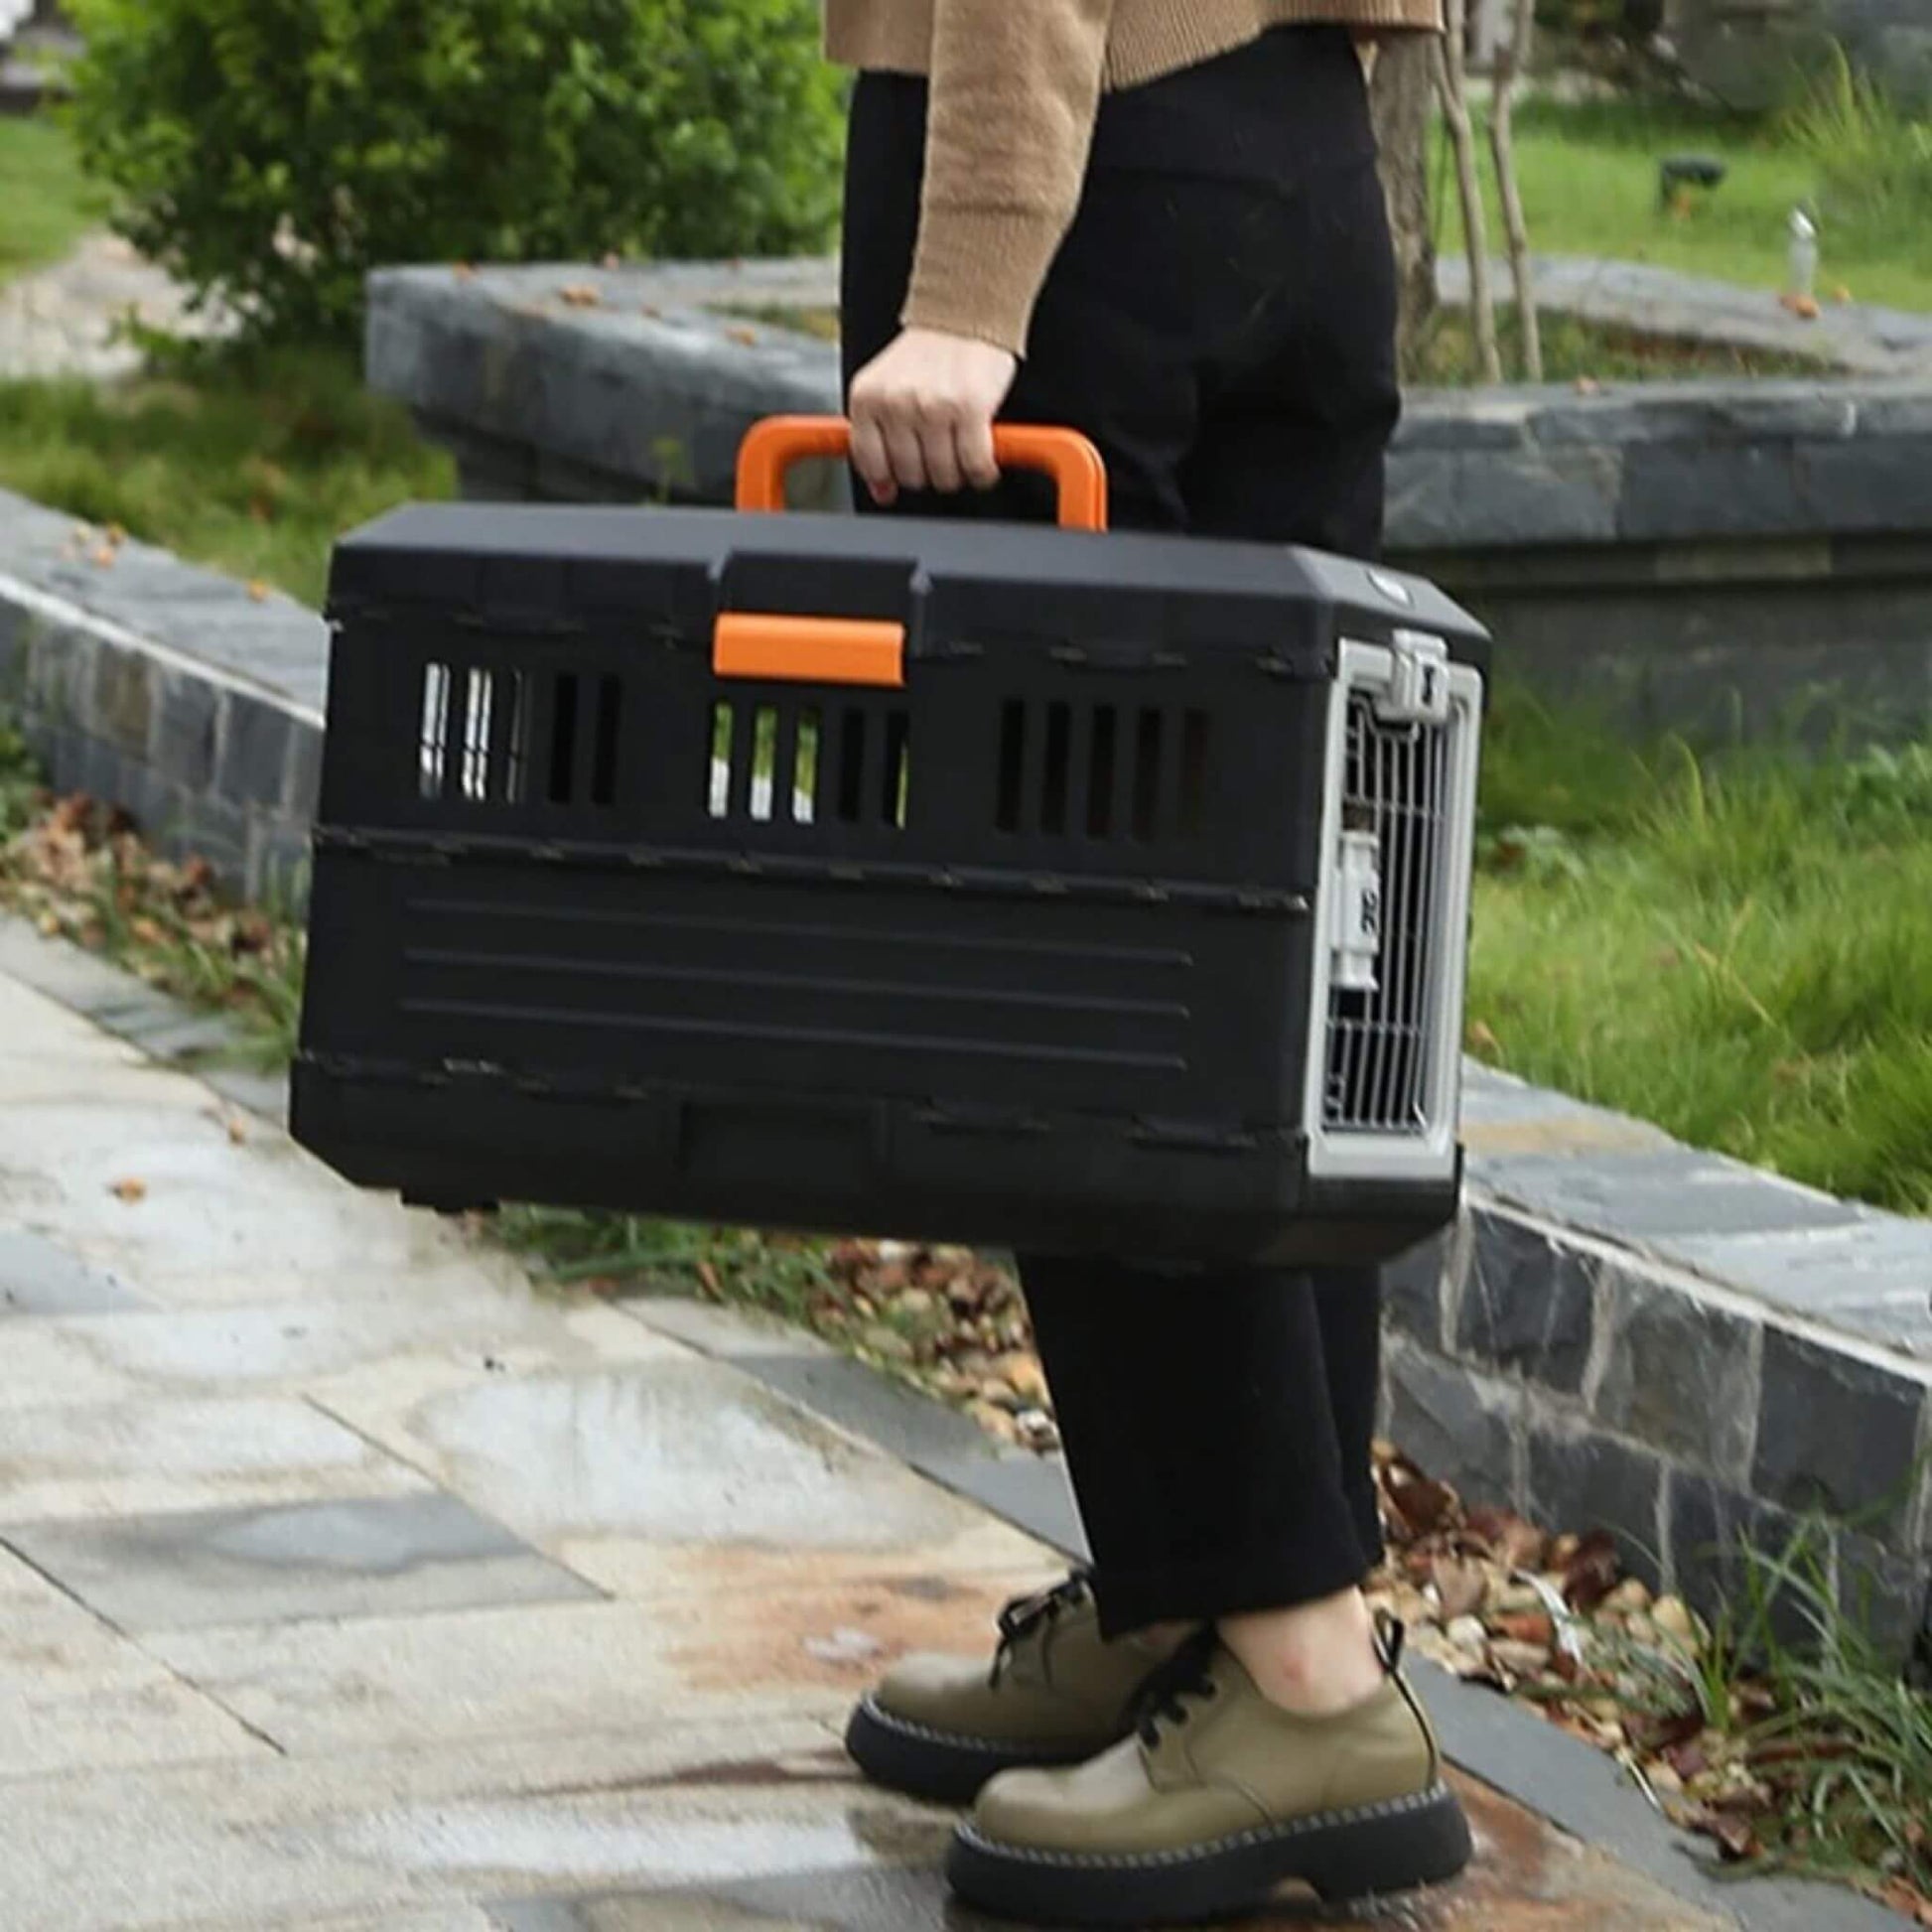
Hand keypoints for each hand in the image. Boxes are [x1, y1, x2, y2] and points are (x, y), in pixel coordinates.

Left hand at [847, 327, 1018, 503]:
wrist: (961, 313)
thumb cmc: (925, 354)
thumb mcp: (885, 390)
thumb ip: (876, 439)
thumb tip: (882, 492)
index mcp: (867, 398)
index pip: (870, 464)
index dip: (890, 475)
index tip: (903, 474)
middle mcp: (895, 403)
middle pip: (909, 475)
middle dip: (928, 473)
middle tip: (940, 456)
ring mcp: (932, 407)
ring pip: (943, 475)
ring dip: (957, 473)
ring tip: (961, 454)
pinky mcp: (969, 409)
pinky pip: (976, 465)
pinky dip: (983, 471)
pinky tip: (983, 461)